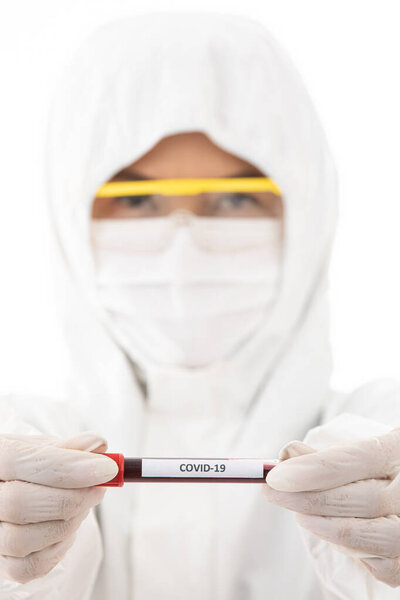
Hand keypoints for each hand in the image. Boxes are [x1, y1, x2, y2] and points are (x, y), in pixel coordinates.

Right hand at [0, 432, 117, 583]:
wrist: (19, 491)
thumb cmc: (35, 467)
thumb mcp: (49, 448)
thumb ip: (72, 448)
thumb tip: (98, 445)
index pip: (23, 462)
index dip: (69, 467)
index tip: (107, 469)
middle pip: (21, 504)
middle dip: (72, 498)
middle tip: (99, 488)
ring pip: (23, 539)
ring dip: (66, 523)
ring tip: (82, 505)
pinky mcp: (0, 564)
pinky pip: (29, 567)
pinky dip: (57, 548)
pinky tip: (67, 529)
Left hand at [263, 428, 399, 587]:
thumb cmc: (387, 469)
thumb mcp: (368, 449)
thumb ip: (331, 455)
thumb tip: (288, 456)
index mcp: (397, 451)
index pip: (352, 461)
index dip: (310, 470)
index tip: (276, 476)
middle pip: (353, 500)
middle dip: (304, 498)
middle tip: (272, 492)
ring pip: (357, 536)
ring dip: (319, 525)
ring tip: (299, 513)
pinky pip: (372, 563)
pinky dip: (344, 548)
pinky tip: (332, 530)